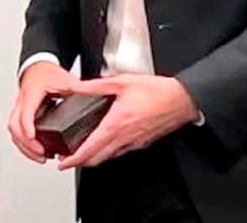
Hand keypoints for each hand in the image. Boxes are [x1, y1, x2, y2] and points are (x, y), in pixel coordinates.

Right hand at [7, 61, 80, 163]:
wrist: (39, 67)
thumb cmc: (49, 72)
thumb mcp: (66, 80)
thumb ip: (78, 90)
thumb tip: (94, 99)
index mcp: (33, 91)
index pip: (26, 110)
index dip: (28, 125)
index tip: (33, 137)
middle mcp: (22, 100)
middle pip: (15, 124)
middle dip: (26, 143)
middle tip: (41, 153)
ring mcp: (19, 107)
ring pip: (13, 130)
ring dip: (24, 146)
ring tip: (40, 156)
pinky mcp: (20, 114)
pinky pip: (16, 131)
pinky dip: (24, 143)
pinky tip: (36, 150)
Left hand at [55, 74, 199, 170]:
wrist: (183, 99)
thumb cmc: (157, 91)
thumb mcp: (122, 82)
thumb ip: (96, 86)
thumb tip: (77, 87)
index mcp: (117, 123)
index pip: (91, 148)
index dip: (75, 158)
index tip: (63, 163)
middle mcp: (125, 138)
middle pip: (98, 158)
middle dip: (80, 162)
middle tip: (66, 161)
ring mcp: (134, 143)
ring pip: (109, 157)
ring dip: (93, 158)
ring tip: (80, 153)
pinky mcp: (142, 143)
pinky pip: (120, 152)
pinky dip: (107, 153)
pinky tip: (103, 145)